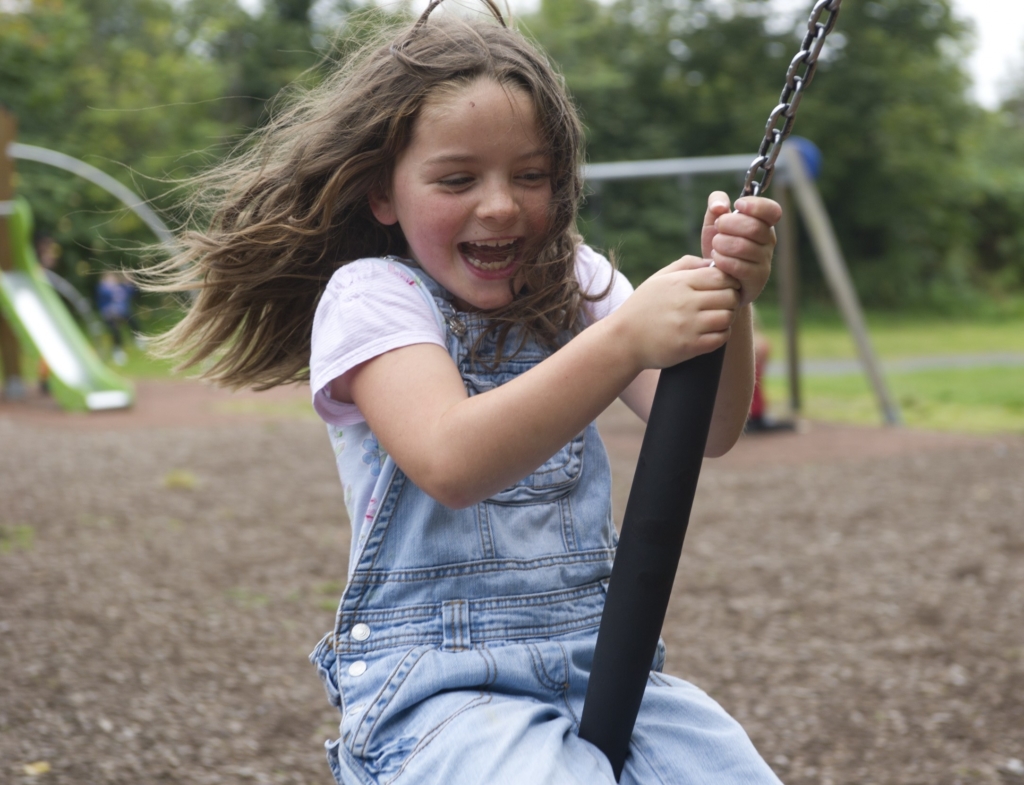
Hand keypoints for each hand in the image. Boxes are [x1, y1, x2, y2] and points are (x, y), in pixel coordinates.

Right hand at [611, 255, 740, 370]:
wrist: (623, 340)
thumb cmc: (642, 307)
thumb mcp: (658, 279)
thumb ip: (685, 265)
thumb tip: (712, 262)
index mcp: (679, 283)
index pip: (721, 276)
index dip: (729, 281)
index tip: (725, 287)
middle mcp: (685, 303)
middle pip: (729, 296)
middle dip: (731, 299)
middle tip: (724, 304)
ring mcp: (688, 326)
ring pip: (728, 317)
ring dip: (728, 318)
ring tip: (718, 318)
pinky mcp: (689, 347)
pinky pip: (721, 338)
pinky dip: (722, 335)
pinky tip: (713, 332)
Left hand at [700, 191, 781, 307]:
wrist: (716, 277)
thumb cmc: (719, 245)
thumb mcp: (714, 220)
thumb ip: (716, 203)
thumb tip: (720, 206)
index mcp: (764, 223)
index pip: (772, 210)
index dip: (755, 205)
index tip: (737, 206)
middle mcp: (769, 241)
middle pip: (753, 227)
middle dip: (728, 224)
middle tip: (718, 228)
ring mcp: (765, 261)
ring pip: (743, 247)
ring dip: (722, 244)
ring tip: (716, 245)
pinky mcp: (757, 279)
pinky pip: (738, 266)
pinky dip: (722, 260)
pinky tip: (716, 259)